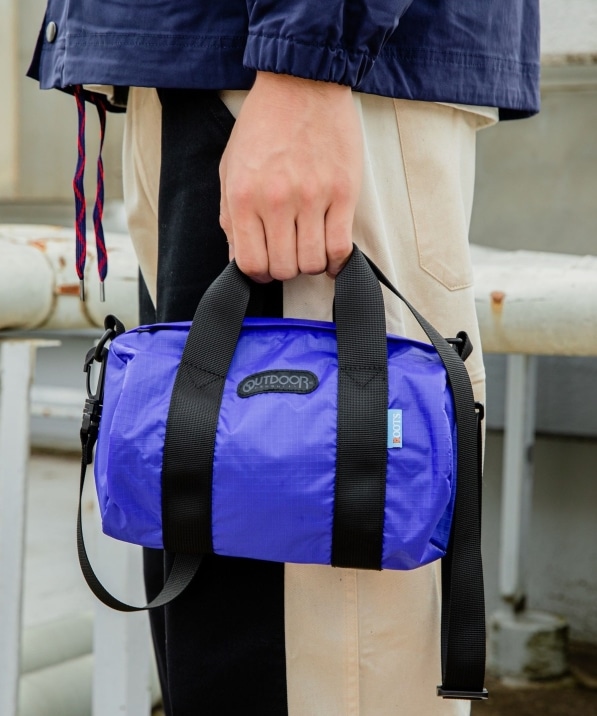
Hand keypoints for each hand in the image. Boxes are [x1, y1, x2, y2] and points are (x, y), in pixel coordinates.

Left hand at [219, 72, 362, 281]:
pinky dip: (336, 262)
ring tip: (309, 249)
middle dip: (284, 269)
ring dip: (309, 264)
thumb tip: (239, 257)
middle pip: (283, 267)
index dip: (258, 274)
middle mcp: (277, 201)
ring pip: (312, 262)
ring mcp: (313, 198)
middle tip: (288, 254)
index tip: (265, 268)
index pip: (250, 263)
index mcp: (245, 197)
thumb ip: (231, 216)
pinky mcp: (343, 193)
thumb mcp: (231, 168)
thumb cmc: (264, 124)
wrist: (302, 83)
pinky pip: (340, 247)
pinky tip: (331, 257)